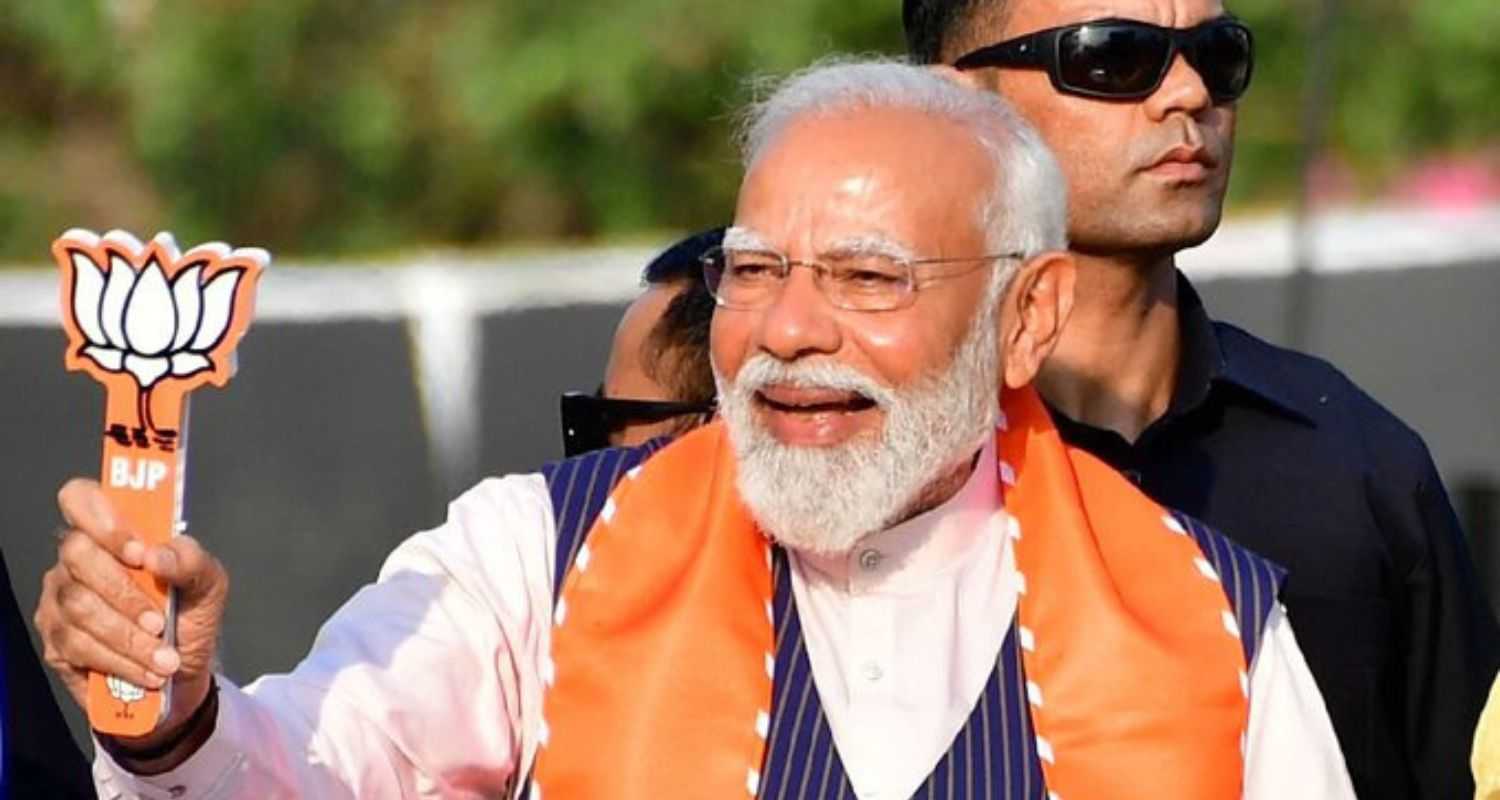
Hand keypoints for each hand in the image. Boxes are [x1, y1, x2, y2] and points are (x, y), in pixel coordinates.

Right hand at [34, 478, 228, 749]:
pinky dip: (119, 661)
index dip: (103, 520)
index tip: (137, 552)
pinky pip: (77, 646)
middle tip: (160, 621)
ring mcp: (60, 600)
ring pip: (77, 607)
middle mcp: (77, 560)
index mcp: (113, 533)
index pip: (82, 498)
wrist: (184, 673)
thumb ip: (191, 560)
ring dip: (128, 636)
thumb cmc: (190, 615)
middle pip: (77, 554)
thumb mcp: (208, 584)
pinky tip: (147, 672)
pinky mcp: (55, 642)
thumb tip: (157, 555)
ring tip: (165, 657)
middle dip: (123, 592)